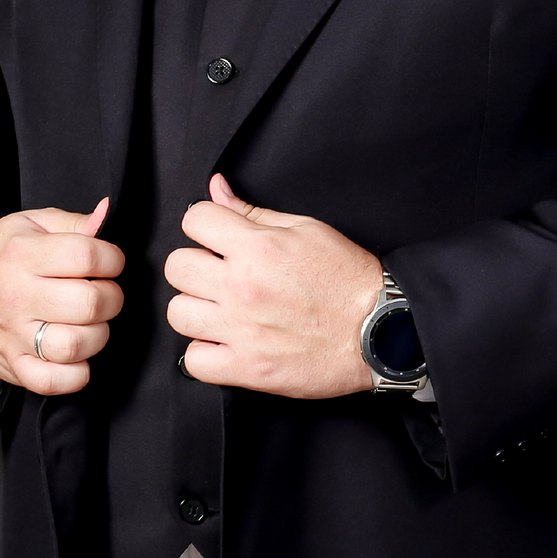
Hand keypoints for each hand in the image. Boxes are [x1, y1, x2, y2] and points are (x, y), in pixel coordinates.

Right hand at [0, 199, 123, 394]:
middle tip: (102, 292)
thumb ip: (74, 222)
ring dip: (98, 334)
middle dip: (111, 297)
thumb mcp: (32, 225)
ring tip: (90, 321)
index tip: (109, 262)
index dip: (113, 259)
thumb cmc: (5, 257)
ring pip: (75, 345)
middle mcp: (15, 296)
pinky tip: (78, 354)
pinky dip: (75, 374)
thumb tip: (105, 213)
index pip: (88, 256)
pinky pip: (52, 381)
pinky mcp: (13, 365)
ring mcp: (13, 335)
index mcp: (21, 255)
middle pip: (89, 303)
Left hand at [166, 175, 381, 398]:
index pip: (194, 219)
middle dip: (197, 264)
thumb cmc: (348, 279)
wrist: (380, 329)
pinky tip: (227, 341)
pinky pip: (193, 360)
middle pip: (176, 266)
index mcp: (258, 248)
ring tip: (223, 309)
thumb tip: (217, 189)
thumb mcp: (307, 229)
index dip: (206, 224)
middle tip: (222, 273)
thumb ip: (254, 212)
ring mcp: (241, 330)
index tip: (218, 237)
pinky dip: (205, 353)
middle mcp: (242, 288)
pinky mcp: (246, 368)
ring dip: (197, 308)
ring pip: (177, 312)